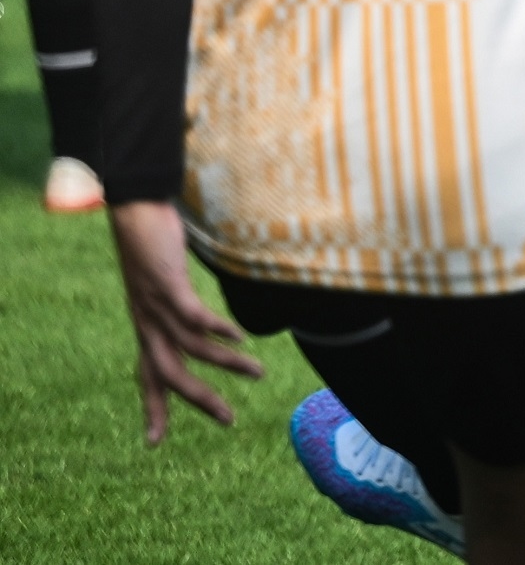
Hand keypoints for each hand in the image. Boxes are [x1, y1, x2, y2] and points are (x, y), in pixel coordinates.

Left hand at [109, 201, 262, 443]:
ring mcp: (156, 306)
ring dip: (226, 362)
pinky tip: (238, 335)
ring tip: (258, 372)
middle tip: (228, 420)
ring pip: (191, 347)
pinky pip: (192, 316)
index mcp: (145, 328)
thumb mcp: (161, 285)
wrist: (133, 213)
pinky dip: (215, 329)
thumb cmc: (150, 245)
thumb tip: (194, 318)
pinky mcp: (167, 285)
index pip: (146, 377)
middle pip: (171, 374)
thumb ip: (176, 305)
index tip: (153, 443)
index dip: (152, 409)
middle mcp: (148, 324)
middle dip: (200, 399)